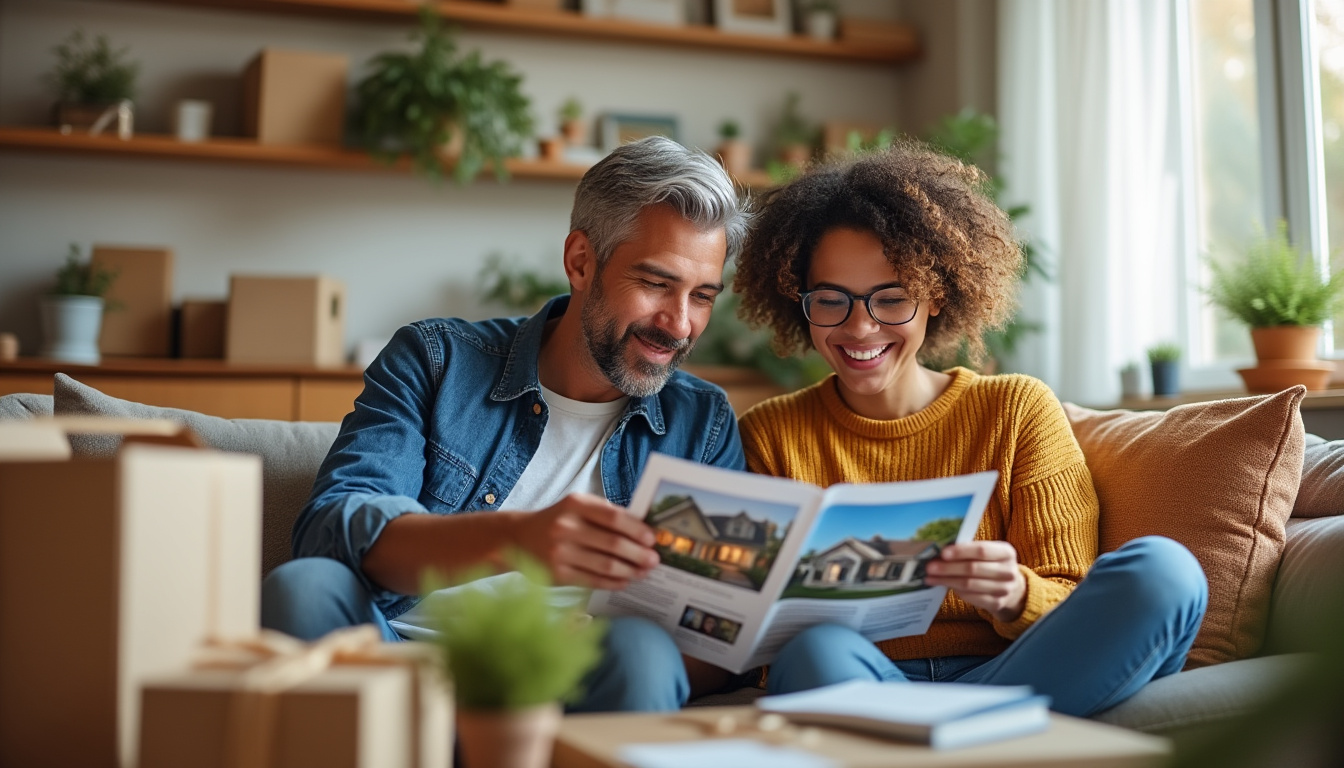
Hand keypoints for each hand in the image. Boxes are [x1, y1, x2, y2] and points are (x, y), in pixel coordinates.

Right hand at [511, 492, 659, 590]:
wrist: (519, 538)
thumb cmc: (558, 520)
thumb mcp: (578, 507)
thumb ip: (606, 514)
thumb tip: (643, 529)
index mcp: (575, 505)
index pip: (614, 517)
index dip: (637, 529)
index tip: (652, 539)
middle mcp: (566, 527)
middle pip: (613, 544)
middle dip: (638, 554)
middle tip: (654, 560)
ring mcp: (560, 552)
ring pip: (605, 565)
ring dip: (630, 570)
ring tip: (643, 572)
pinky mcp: (558, 574)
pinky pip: (593, 580)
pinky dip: (613, 582)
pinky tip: (625, 581)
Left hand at [924, 541, 1026, 623]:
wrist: (1012, 587)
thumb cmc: (992, 564)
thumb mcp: (989, 552)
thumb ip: (970, 550)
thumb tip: (940, 551)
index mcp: (1007, 552)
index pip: (981, 550)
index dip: (961, 551)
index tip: (942, 553)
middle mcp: (1008, 571)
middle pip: (973, 569)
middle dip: (948, 568)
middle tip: (929, 567)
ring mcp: (1004, 589)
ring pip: (969, 584)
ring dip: (946, 580)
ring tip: (930, 578)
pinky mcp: (997, 603)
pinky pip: (971, 597)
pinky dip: (956, 591)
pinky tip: (944, 586)